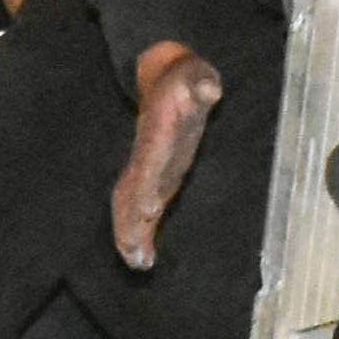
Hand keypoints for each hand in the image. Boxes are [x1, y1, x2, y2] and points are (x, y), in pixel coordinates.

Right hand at [113, 42, 223, 268]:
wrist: (164, 79)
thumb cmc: (185, 79)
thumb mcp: (197, 75)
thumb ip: (202, 84)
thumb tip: (210, 90)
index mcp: (156, 133)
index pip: (150, 162)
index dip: (147, 186)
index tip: (148, 210)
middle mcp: (145, 156)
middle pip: (130, 193)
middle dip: (130, 223)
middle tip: (135, 253)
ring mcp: (145, 169)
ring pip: (128, 206)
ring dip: (129, 234)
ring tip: (136, 264)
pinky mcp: (152, 178)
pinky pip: (137, 208)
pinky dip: (137, 232)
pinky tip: (142, 256)